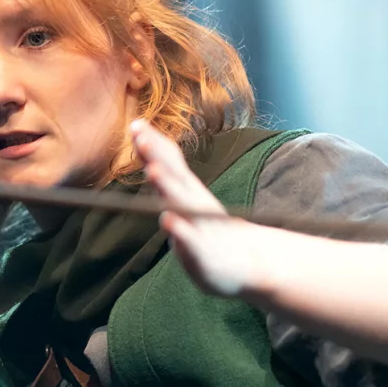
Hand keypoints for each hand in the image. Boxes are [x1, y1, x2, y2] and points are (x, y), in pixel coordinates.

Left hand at [132, 120, 269, 299]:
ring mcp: (200, 225)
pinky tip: (167, 219)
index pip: (168, 162)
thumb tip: (151, 152)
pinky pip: (190, 239)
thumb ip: (171, 177)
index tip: (136, 123)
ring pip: (181, 203)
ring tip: (153, 170)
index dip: (152, 144)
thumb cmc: (213, 230)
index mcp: (187, 191)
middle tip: (139, 133)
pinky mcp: (203, 252)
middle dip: (155, 154)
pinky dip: (179, 229)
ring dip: (167, 185)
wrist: (251, 264)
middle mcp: (194, 202)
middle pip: (173, 174)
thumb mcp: (190, 198)